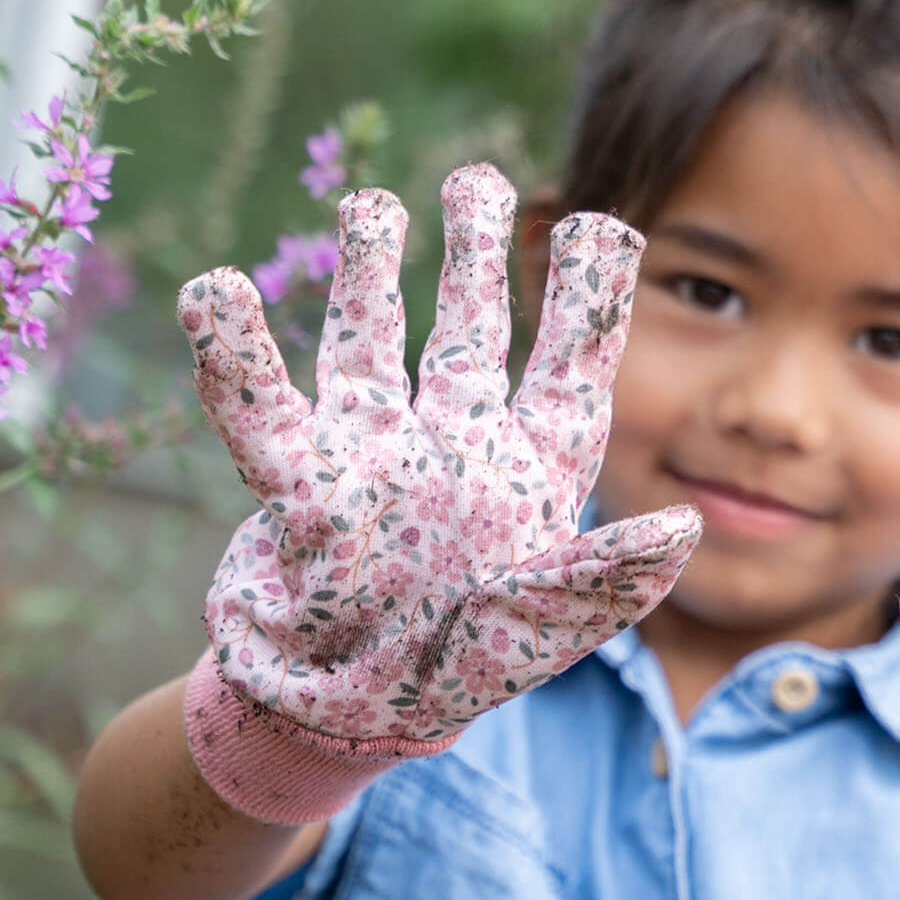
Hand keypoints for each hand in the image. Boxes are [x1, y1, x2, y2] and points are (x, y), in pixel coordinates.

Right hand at [180, 163, 698, 751]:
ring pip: (373, 347)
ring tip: (372, 204)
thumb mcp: (546, 628)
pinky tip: (212, 292)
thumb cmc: (461, 673)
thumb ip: (607, 578)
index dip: (587, 301)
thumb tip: (686, 529)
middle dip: (474, 257)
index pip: (569, 372)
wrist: (349, 722)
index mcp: (531, 476)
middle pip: (470, 335)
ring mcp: (379, 458)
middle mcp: (457, 450)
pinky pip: (262, 412)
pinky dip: (235, 357)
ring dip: (370, 277)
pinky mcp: (303, 488)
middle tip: (476, 177)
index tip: (603, 224)